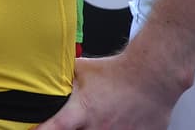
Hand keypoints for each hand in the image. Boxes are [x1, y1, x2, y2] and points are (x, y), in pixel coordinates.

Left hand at [38, 55, 182, 128]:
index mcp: (81, 112)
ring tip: (102, 116)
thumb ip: (63, 77)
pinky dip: (115, 129)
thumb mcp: (82, 70)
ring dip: (94, 128)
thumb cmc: (117, 72)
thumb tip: (43, 73)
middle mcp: (98, 127)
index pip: (54, 127)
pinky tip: (118, 120)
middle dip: (73, 128)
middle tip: (78, 119)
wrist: (151, 76)